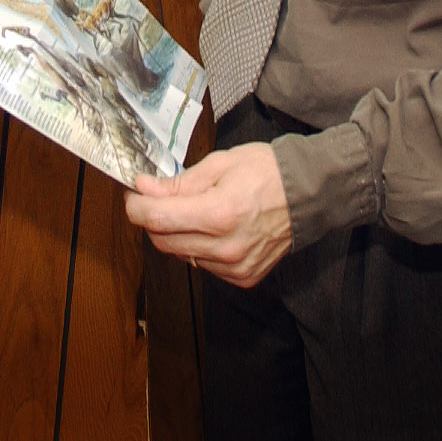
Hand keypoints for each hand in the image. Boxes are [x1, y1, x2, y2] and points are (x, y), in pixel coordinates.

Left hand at [124, 143, 291, 288]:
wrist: (307, 194)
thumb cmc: (266, 172)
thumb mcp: (220, 163)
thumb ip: (180, 182)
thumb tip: (146, 188)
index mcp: (219, 213)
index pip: (159, 219)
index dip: (137, 206)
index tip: (134, 193)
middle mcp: (226, 247)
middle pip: (164, 241)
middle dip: (153, 218)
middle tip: (157, 197)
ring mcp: (234, 266)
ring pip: (182, 255)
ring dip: (177, 233)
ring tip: (195, 209)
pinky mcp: (242, 277)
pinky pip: (204, 264)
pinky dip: (199, 246)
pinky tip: (214, 228)